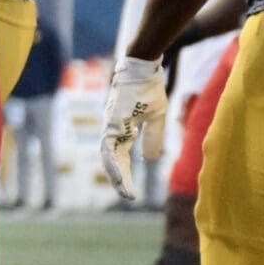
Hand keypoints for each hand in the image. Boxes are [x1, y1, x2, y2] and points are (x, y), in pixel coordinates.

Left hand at [99, 55, 167, 199]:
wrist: (144, 67)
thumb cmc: (148, 89)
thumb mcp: (155, 117)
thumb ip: (152, 137)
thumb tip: (150, 159)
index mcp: (122, 130)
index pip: (120, 158)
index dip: (125, 175)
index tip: (131, 193)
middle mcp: (112, 129)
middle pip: (111, 160)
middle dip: (119, 180)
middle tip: (128, 197)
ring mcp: (110, 124)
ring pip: (107, 155)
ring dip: (115, 174)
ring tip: (124, 190)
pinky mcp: (112, 119)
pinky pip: (110, 143)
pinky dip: (113, 159)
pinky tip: (119, 172)